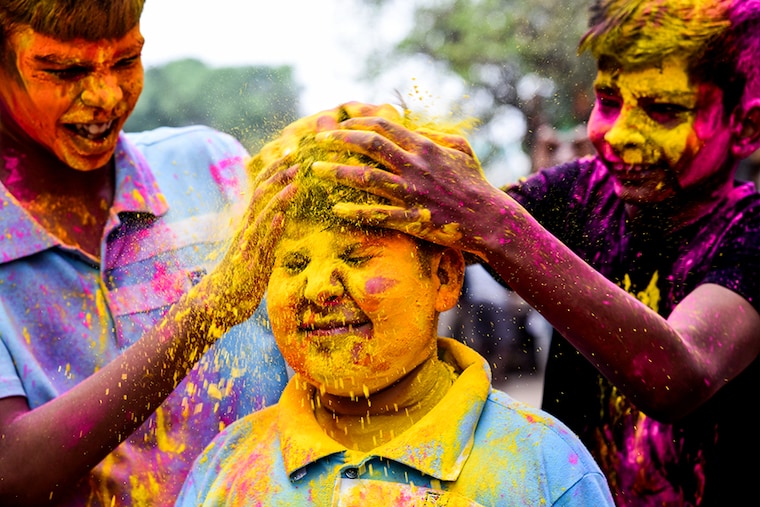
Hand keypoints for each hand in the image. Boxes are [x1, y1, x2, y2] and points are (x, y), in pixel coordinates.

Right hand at [192, 154, 297, 334]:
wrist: (216, 304)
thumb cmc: (238, 278)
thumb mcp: (257, 250)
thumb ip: (267, 233)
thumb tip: (281, 218)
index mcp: (248, 225)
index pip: (261, 191)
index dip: (275, 173)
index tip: (290, 157)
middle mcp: (246, 230)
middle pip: (261, 196)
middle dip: (278, 177)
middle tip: (295, 159)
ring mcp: (247, 246)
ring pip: (262, 216)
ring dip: (279, 199)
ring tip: (294, 183)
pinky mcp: (249, 264)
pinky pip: (260, 244)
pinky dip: (270, 229)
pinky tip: (280, 217)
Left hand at [310, 110, 507, 256]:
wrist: (490, 219)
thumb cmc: (476, 184)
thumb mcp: (461, 151)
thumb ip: (438, 136)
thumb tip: (418, 128)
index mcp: (425, 148)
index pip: (384, 127)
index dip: (357, 123)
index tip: (339, 125)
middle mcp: (416, 167)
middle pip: (370, 146)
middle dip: (339, 140)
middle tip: (318, 139)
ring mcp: (413, 194)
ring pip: (368, 178)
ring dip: (338, 173)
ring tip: (316, 170)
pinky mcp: (413, 220)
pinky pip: (379, 214)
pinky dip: (356, 212)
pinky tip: (336, 210)